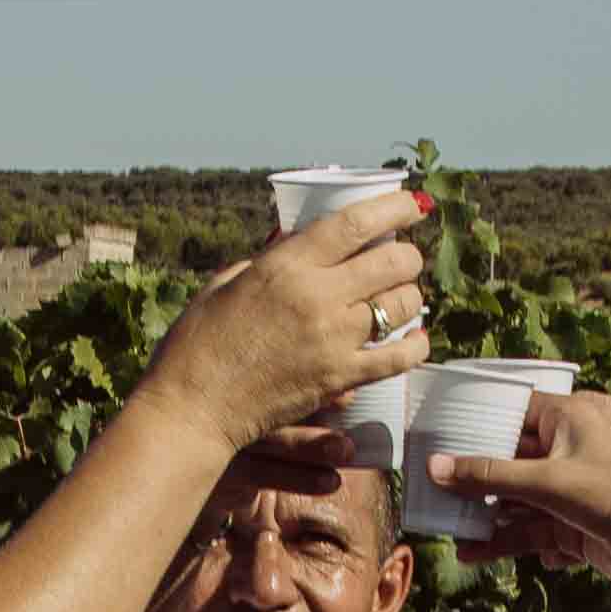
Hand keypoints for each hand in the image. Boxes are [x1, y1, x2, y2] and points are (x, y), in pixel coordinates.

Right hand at [152, 196, 428, 452]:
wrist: (193, 407)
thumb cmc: (198, 343)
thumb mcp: (224, 283)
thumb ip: (266, 258)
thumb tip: (297, 238)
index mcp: (285, 266)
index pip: (355, 224)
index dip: (394, 207)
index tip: (413, 204)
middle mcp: (317, 297)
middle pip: (392, 261)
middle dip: (407, 254)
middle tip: (402, 257)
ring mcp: (333, 339)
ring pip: (402, 305)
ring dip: (409, 296)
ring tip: (401, 297)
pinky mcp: (340, 379)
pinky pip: (398, 357)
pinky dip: (415, 345)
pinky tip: (417, 338)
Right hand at [430, 385, 610, 592]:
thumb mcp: (548, 480)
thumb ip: (490, 475)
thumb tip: (435, 467)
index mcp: (569, 418)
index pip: (513, 409)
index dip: (476, 417)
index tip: (437, 427)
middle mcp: (566, 450)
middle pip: (507, 458)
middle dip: (471, 474)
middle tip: (428, 482)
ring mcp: (567, 490)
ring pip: (514, 498)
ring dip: (482, 514)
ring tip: (442, 525)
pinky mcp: (569, 525)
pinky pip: (526, 529)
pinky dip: (501, 541)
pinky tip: (472, 553)